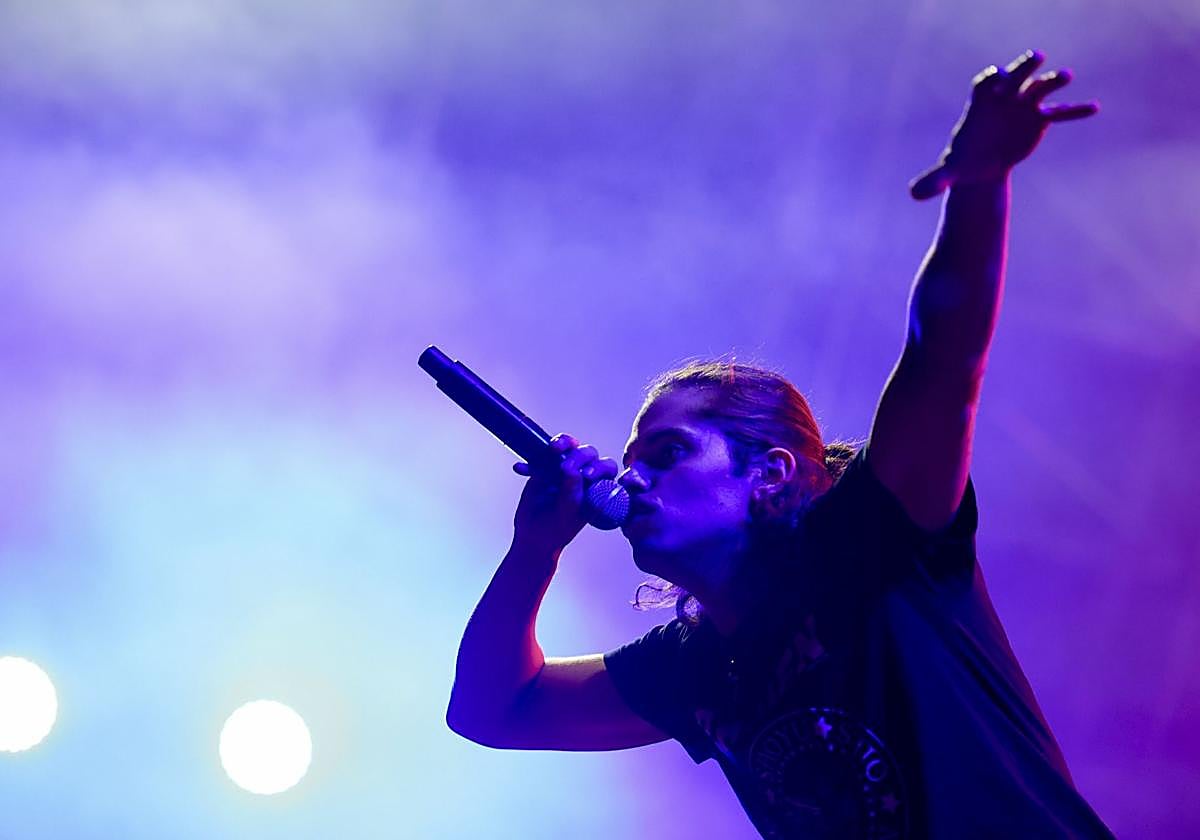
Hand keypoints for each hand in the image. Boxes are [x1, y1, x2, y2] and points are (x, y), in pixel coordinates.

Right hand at [511, 433, 619, 556]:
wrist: (534, 534)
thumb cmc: (557, 527)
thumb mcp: (567, 512)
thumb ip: (572, 490)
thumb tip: (571, 468)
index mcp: (597, 487)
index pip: (606, 468)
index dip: (599, 467)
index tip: (586, 476)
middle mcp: (584, 474)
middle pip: (589, 453)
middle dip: (580, 455)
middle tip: (566, 466)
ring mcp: (565, 467)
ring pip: (569, 446)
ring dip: (563, 443)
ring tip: (553, 448)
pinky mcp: (545, 465)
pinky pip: (541, 454)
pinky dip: (531, 461)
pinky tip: (521, 469)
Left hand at [910, 50, 1098, 199]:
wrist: (981, 166)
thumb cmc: (962, 163)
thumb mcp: (948, 173)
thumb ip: (933, 181)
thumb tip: (913, 195)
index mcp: (979, 105)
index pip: (983, 84)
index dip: (989, 80)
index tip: (996, 81)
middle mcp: (1003, 100)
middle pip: (1014, 77)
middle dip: (1023, 67)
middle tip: (1037, 56)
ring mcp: (1022, 107)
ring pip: (1039, 89)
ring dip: (1052, 81)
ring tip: (1066, 76)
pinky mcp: (1038, 120)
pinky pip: (1060, 114)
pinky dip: (1075, 111)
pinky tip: (1094, 108)